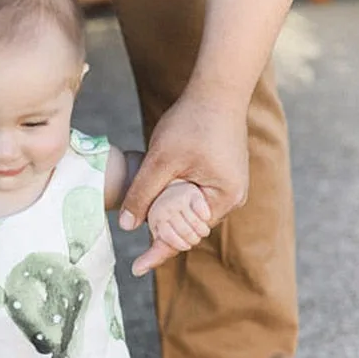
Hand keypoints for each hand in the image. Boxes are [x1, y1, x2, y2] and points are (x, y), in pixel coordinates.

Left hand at [119, 90, 248, 275]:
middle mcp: (231, 197)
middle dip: (161, 227)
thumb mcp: (160, 161)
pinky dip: (174, 198)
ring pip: (188, 212)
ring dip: (166, 210)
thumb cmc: (192, 121)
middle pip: (187, 227)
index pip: (184, 237)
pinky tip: (157, 192)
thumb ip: (143, 194)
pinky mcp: (220, 175)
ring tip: (145, 203)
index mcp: (223, 199)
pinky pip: (193, 197)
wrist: (217, 88)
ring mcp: (227, 186)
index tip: (136, 269)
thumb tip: (127, 226)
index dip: (158, 253)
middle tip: (136, 220)